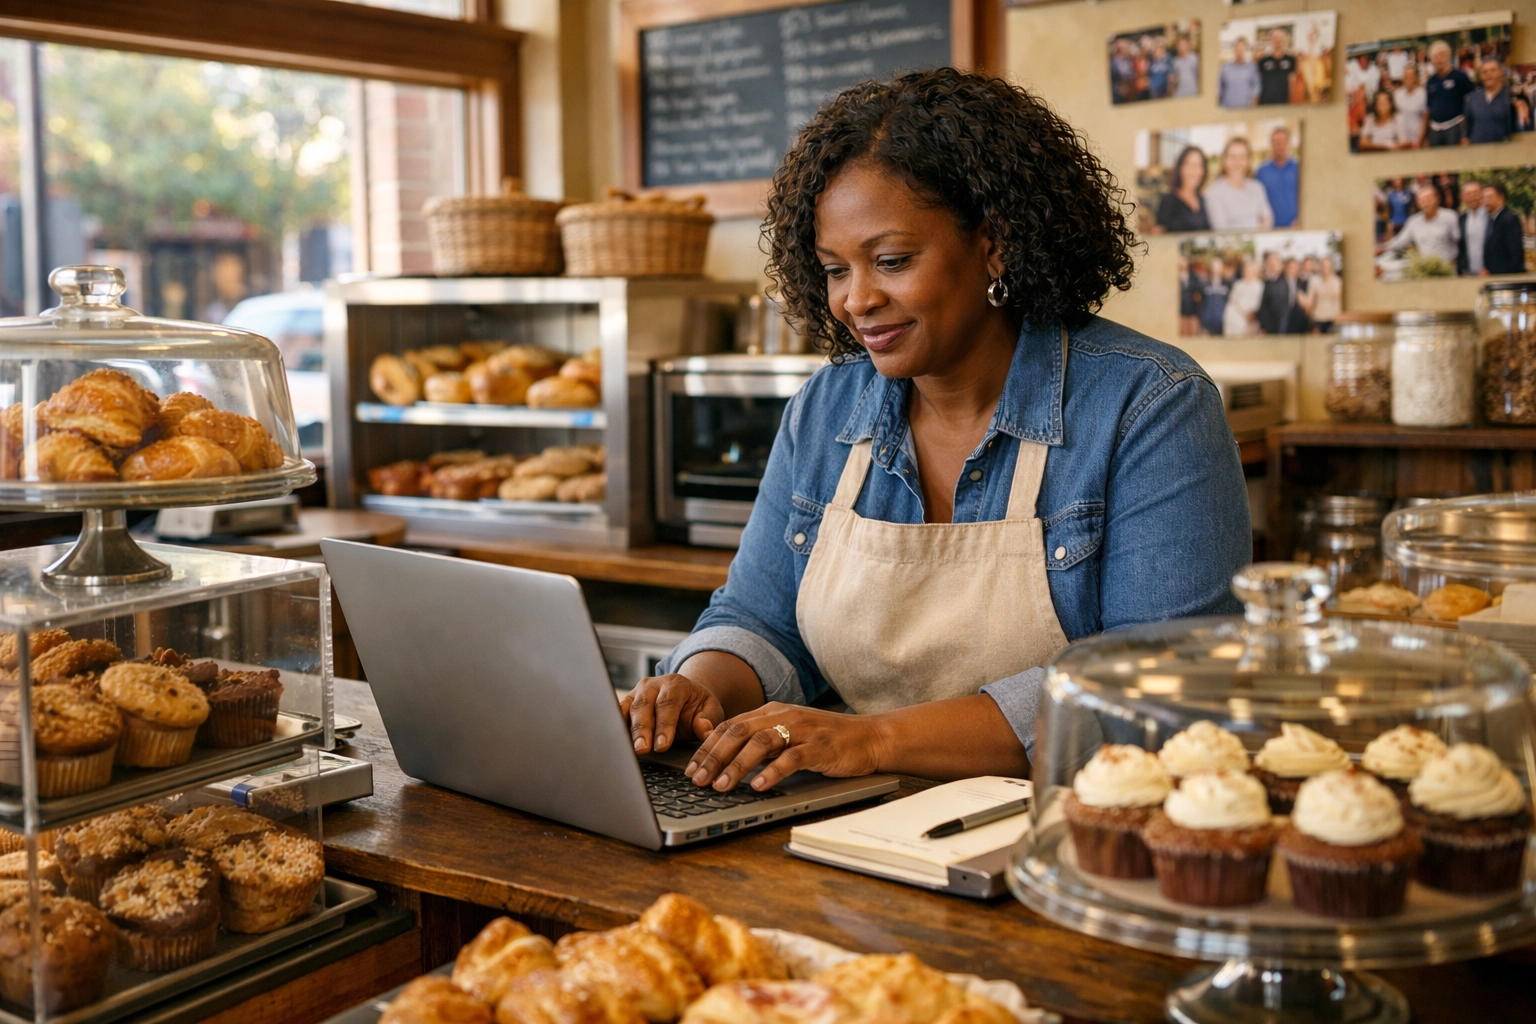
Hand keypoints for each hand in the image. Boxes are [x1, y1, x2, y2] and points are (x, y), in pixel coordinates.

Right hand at [621, 674, 724, 754]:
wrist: (685, 698)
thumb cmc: (697, 707)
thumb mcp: (711, 710)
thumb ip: (709, 720)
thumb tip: (704, 729)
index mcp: (676, 683)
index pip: (668, 703)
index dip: (665, 725)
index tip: (663, 745)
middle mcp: (652, 685)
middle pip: (644, 706)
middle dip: (643, 729)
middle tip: (642, 749)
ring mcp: (636, 693)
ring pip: (627, 709)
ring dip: (627, 730)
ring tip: (627, 749)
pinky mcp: (626, 704)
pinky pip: (617, 714)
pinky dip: (615, 728)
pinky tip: (616, 743)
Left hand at [685, 703, 888, 792]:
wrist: (868, 737)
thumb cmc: (824, 740)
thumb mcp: (787, 734)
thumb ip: (758, 739)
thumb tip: (720, 753)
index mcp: (771, 712)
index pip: (730, 726)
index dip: (706, 747)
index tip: (690, 768)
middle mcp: (783, 716)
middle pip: (739, 732)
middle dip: (714, 757)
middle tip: (697, 779)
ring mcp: (802, 730)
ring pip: (760, 743)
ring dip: (737, 765)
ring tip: (721, 785)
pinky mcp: (819, 747)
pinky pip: (791, 758)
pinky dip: (772, 772)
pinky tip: (758, 786)